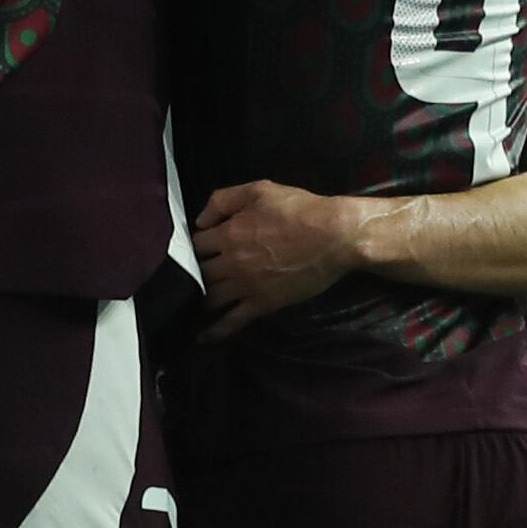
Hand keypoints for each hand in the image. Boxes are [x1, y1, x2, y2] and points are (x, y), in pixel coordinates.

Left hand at [191, 181, 368, 338]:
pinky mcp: (262, 304)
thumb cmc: (300, 210)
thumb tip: (200, 222)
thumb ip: (223, 200)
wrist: (335, 237)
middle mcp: (231, 262)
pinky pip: (232, 321)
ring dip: (199, 300)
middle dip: (193, 273)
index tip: (197, 249)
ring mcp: (246, 286)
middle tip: (194, 276)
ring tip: (191, 304)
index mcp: (228, 233)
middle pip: (198, 272)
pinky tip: (203, 337)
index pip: (196, 244)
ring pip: (210, 298)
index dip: (194, 245)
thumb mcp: (260, 190)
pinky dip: (215, 330)